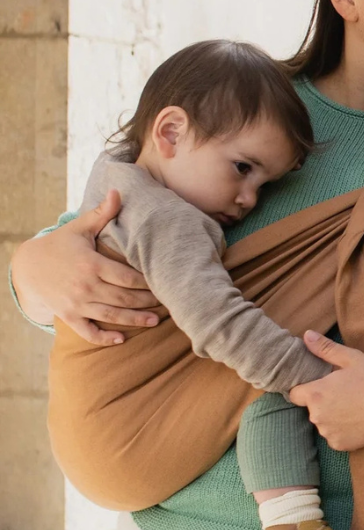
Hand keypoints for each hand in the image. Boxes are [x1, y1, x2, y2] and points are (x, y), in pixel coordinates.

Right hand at [10, 189, 157, 344]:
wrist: (28, 267)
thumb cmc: (61, 244)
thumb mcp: (80, 227)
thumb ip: (102, 213)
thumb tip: (118, 191)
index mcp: (91, 264)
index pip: (126, 277)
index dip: (147, 282)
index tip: (165, 282)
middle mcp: (84, 286)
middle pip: (123, 299)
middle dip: (147, 302)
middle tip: (169, 303)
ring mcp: (76, 304)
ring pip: (110, 316)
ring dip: (134, 320)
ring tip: (155, 322)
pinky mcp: (68, 316)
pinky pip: (88, 331)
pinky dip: (103, 338)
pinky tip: (121, 339)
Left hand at [289, 331, 363, 450]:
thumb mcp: (351, 358)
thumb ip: (325, 348)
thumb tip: (306, 335)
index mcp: (315, 393)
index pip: (294, 393)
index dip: (305, 388)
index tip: (320, 385)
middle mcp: (316, 416)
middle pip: (311, 408)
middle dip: (322, 401)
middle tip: (345, 393)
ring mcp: (327, 433)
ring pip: (323, 422)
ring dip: (332, 416)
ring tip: (353, 407)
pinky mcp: (338, 445)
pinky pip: (334, 435)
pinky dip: (342, 430)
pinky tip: (357, 421)